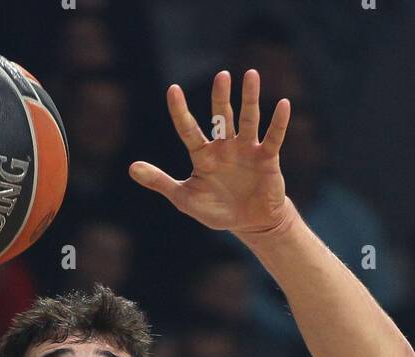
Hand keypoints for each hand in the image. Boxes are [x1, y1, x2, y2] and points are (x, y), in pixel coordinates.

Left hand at [129, 69, 292, 236]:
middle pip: (221, 117)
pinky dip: (278, 122)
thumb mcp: (185, 199)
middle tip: (221, 76)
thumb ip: (160, 182)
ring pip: (247, 120)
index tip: (173, 90)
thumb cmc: (218, 210)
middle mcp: (225, 147)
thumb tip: (131, 168)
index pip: (189, 130)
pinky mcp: (267, 158)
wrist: (251, 224)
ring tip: (251, 75)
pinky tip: (283, 104)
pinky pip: (273, 137)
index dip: (180, 112)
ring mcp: (246, 150)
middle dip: (221, 97)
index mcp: (203, 156)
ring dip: (250, 99)